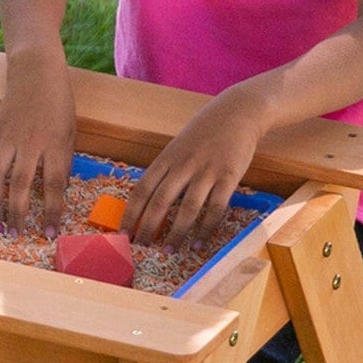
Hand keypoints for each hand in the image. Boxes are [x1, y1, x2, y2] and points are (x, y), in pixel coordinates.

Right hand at [0, 46, 73, 231]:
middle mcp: (30, 143)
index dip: (51, 211)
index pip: (54, 185)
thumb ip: (62, 163)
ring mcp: (8, 138)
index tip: (48, 232)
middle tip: (16, 234)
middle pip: (19, 186)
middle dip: (17, 214)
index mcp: (55, 144)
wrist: (35, 72)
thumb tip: (55, 194)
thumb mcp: (70, 134)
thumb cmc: (58, 105)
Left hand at [123, 84, 265, 246]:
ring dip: (176, 233)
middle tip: (141, 248)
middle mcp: (183, 165)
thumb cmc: (204, 132)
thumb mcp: (178, 147)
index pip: (142, 189)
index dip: (131, 213)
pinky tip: (199, 243)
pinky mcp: (229, 176)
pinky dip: (206, 229)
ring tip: (168, 251)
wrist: (238, 111)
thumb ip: (165, 171)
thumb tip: (148, 201)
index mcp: (166, 158)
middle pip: (160, 201)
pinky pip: (215, 208)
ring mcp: (207, 171)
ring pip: (187, 209)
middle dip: (148, 228)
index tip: (123, 233)